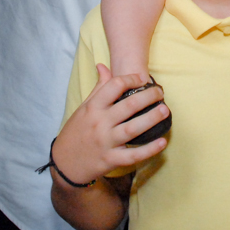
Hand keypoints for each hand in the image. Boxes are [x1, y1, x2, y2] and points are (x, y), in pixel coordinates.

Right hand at [50, 64, 167, 186]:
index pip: (114, 86)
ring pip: (133, 129)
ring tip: (165, 110)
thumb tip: (103, 66)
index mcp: (93, 107)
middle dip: (148, 97)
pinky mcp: (111, 160)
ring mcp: (106, 142)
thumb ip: (97, 89)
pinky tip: (162, 142)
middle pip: (128, 106)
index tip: (142, 79)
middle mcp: (99, 123)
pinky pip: (133, 155)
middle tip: (160, 93)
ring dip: (152, 119)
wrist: (64, 164)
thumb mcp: (83, 108)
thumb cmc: (76, 132)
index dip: (131, 79)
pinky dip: (149, 149)